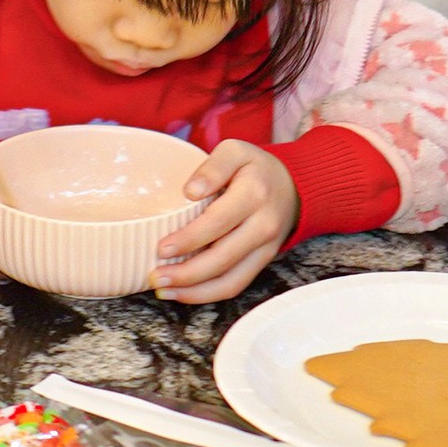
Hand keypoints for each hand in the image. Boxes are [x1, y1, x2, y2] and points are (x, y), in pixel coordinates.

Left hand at [152, 140, 300, 301]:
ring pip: (230, 280)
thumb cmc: (254, 169)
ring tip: (162, 290)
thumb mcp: (235, 151)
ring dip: (194, 291)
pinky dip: (206, 294)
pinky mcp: (262, 263)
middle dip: (186, 273)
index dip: (189, 239)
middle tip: (154, 276)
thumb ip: (213, 166)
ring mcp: (265, 248)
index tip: (161, 248)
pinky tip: (180, 293)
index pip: (219, 222)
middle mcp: (264, 225)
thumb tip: (191, 191)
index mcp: (254, 194)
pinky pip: (235, 285)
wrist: (294, 186)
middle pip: (223, 258)